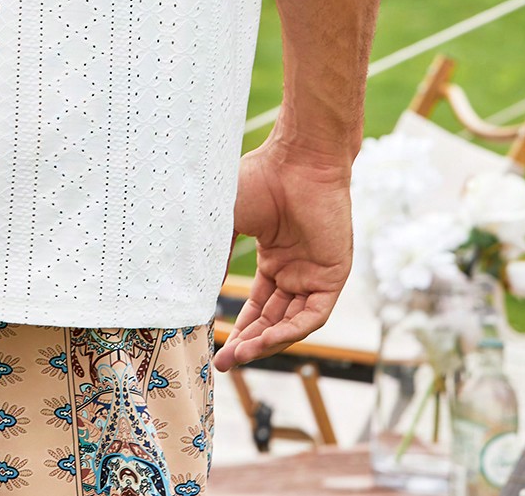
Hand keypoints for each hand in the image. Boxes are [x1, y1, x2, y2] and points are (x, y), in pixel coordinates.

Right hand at [212, 139, 353, 372]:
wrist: (297, 160)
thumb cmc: (261, 178)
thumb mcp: (226, 219)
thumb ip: (214, 253)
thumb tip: (192, 287)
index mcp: (274, 257)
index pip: (259, 305)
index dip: (239, 327)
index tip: (216, 346)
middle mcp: (295, 270)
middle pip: (272, 320)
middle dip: (248, 343)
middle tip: (223, 363)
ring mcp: (314, 274)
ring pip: (290, 323)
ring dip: (265, 342)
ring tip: (238, 356)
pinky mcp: (333, 277)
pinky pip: (311, 316)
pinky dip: (289, 332)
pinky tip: (264, 340)